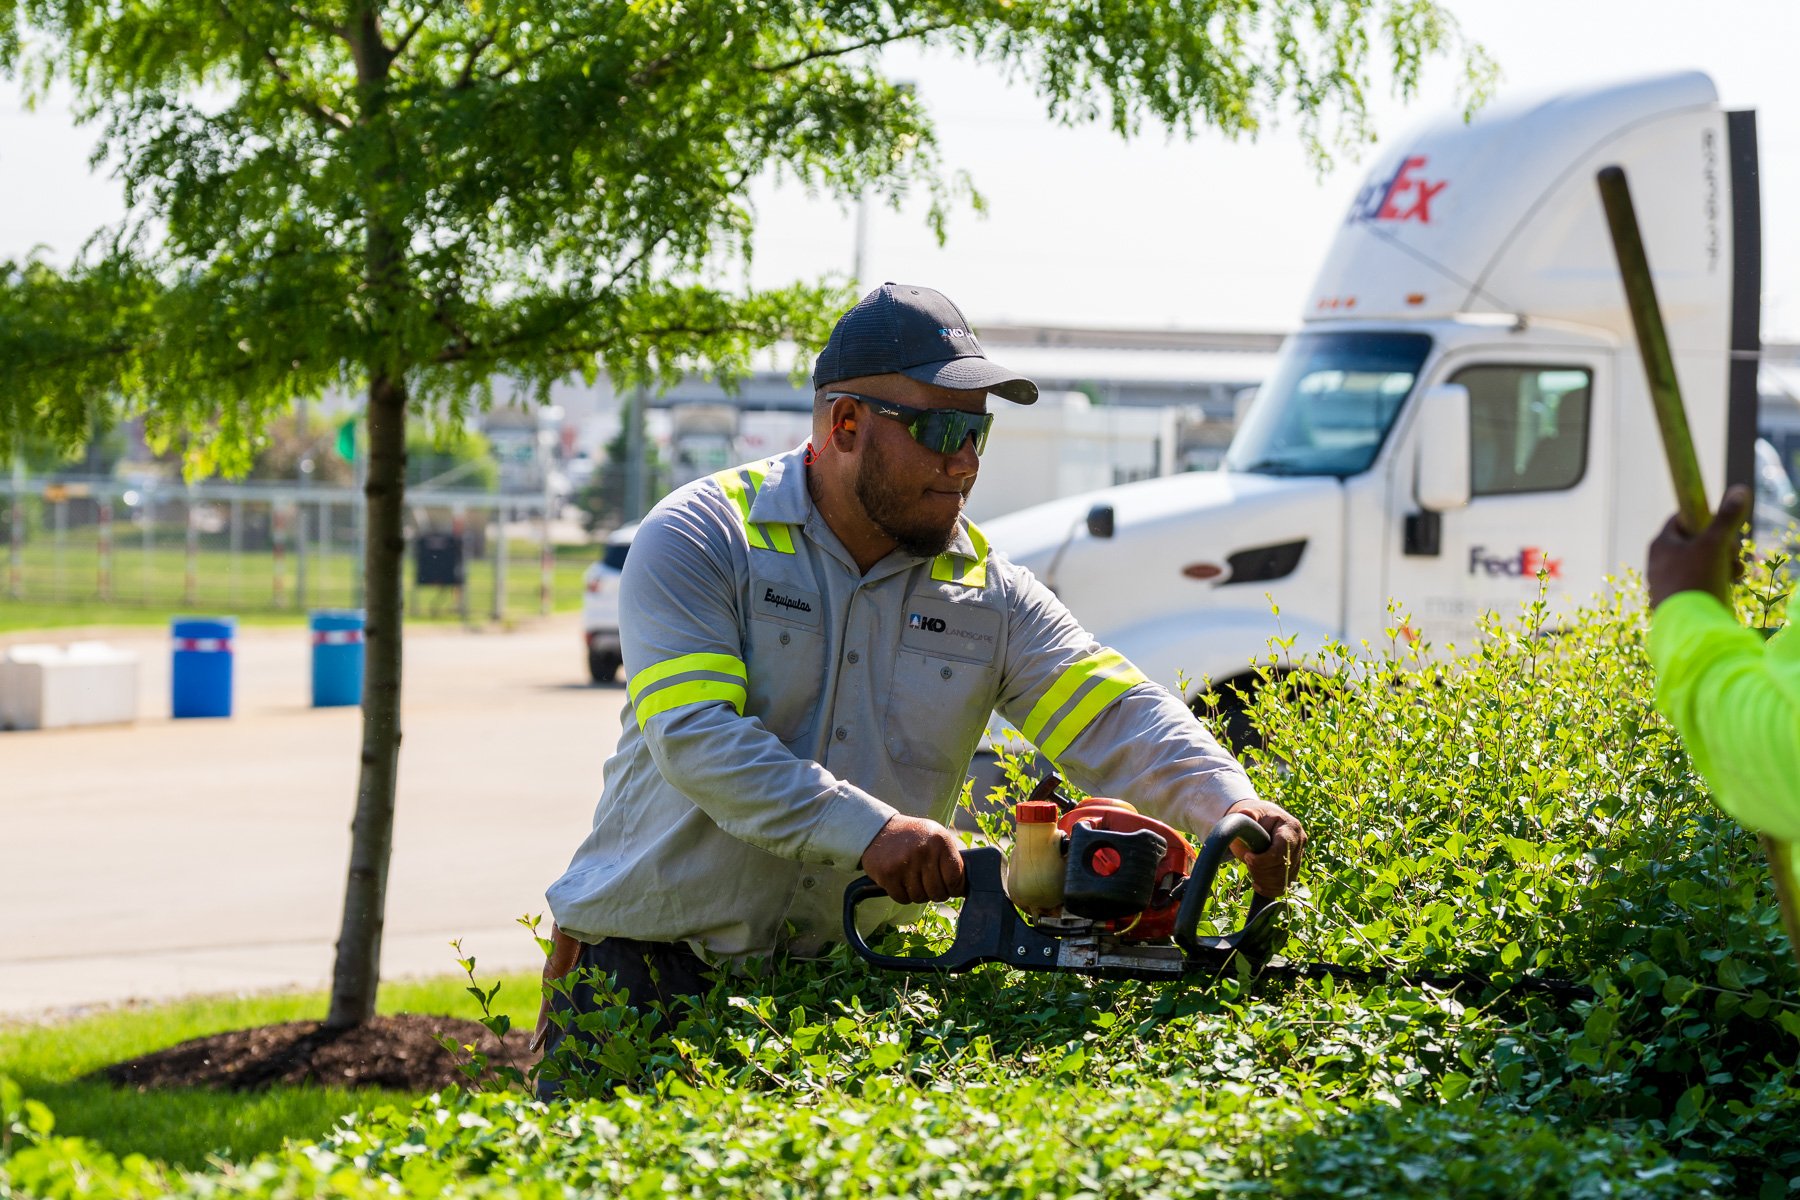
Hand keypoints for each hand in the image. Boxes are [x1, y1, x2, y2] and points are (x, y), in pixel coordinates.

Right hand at [859, 814, 965, 904]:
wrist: (877, 830)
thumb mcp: (935, 837)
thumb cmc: (913, 837)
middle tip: (929, 884)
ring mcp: (905, 863)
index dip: (955, 888)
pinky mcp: (888, 875)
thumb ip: (950, 859)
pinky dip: (903, 895)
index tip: (951, 888)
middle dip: (935, 892)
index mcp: (940, 841)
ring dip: (918, 893)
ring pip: (920, 898)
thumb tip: (964, 887)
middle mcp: (923, 851)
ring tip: (913, 879)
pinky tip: (901, 880)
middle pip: (938, 892)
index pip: (955, 878)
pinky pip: (903, 899)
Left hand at [1223, 797, 1305, 896]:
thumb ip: (1248, 816)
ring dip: (1264, 881)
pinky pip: (1285, 886)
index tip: (1247, 857)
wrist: (1261, 823)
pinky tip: (1257, 884)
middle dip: (1261, 870)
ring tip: (1251, 871)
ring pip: (1285, 879)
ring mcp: (1299, 857)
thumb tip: (1247, 814)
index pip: (1282, 849)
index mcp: (1291, 827)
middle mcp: (1300, 842)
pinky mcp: (1294, 869)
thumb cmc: (1254, 818)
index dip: (1264, 859)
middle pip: (1284, 866)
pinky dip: (1269, 890)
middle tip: (1247, 863)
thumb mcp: (1250, 814)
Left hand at [1647, 484, 1749, 607]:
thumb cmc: (1696, 580)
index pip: (1682, 518)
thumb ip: (1726, 518)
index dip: (1705, 517)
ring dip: (1725, 561)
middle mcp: (1661, 561)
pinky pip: (1703, 579)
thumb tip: (1738, 489)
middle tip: (1735, 551)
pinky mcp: (1681, 597)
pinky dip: (1719, 578)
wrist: (1689, 628)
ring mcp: (1670, 581)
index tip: (1723, 525)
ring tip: (1736, 570)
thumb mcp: (1714, 544)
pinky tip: (1731, 583)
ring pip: (1703, 561)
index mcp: (1661, 544)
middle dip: (1722, 544)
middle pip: (1696, 540)